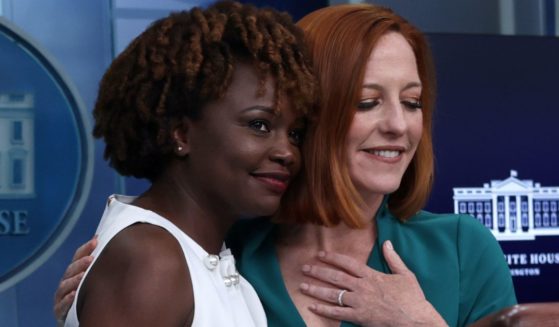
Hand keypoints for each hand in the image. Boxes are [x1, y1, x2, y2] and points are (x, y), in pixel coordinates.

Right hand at [53, 236, 97, 323]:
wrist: (76, 317)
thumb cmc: (85, 294)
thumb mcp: (91, 277)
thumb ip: (95, 261)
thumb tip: (101, 238)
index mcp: (74, 272)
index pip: (78, 257)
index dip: (86, 248)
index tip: (96, 241)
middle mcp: (66, 282)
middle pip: (71, 270)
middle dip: (80, 263)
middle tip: (90, 259)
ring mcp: (61, 296)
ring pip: (65, 286)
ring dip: (74, 280)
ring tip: (83, 276)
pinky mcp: (60, 310)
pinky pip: (61, 305)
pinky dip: (67, 300)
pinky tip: (73, 295)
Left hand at [299, 240, 446, 326]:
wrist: (416, 319)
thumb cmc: (412, 298)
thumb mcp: (405, 274)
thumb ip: (393, 259)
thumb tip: (387, 243)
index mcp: (372, 276)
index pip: (348, 263)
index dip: (333, 258)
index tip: (321, 254)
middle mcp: (363, 287)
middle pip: (336, 277)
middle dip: (319, 271)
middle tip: (304, 268)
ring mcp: (360, 303)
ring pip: (333, 294)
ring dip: (316, 289)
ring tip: (302, 285)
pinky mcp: (359, 317)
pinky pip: (337, 313)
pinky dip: (324, 310)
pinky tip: (312, 306)